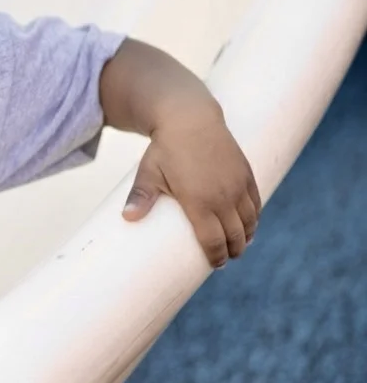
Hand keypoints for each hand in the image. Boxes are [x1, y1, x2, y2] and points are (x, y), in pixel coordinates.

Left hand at [122, 106, 261, 267]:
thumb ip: (140, 197)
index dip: (216, 257)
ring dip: (247, 236)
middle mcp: (223, 197)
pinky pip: (256, 203)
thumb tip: (127, 218)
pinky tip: (250, 224)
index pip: (213, 241)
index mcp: (199, 202)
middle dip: (233, 251)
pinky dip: (255, 218)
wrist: (191, 118)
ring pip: (250, 221)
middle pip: (235, 236)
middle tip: (226, 259)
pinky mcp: (247, 174)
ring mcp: (238, 186)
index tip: (215, 264)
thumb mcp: (149, 173)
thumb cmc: (166, 148)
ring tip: (239, 245)